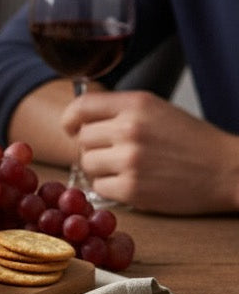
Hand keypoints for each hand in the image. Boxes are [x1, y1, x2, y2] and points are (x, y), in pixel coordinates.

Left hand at [63, 89, 238, 213]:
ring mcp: (130, 160)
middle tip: (114, 153)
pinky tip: (131, 183)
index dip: (70, 118)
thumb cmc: (191, 140)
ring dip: (100, 168)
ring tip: (125, 168)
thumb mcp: (156, 110)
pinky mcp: (132, 189)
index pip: (81, 105)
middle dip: (93, 146)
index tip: (71, 127)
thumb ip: (119, 110)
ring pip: (87, 163)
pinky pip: (98, 187)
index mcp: (135, 104)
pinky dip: (110, 187)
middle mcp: (129, 129)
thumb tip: (78, 120)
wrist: (227, 170)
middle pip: (82, 138)